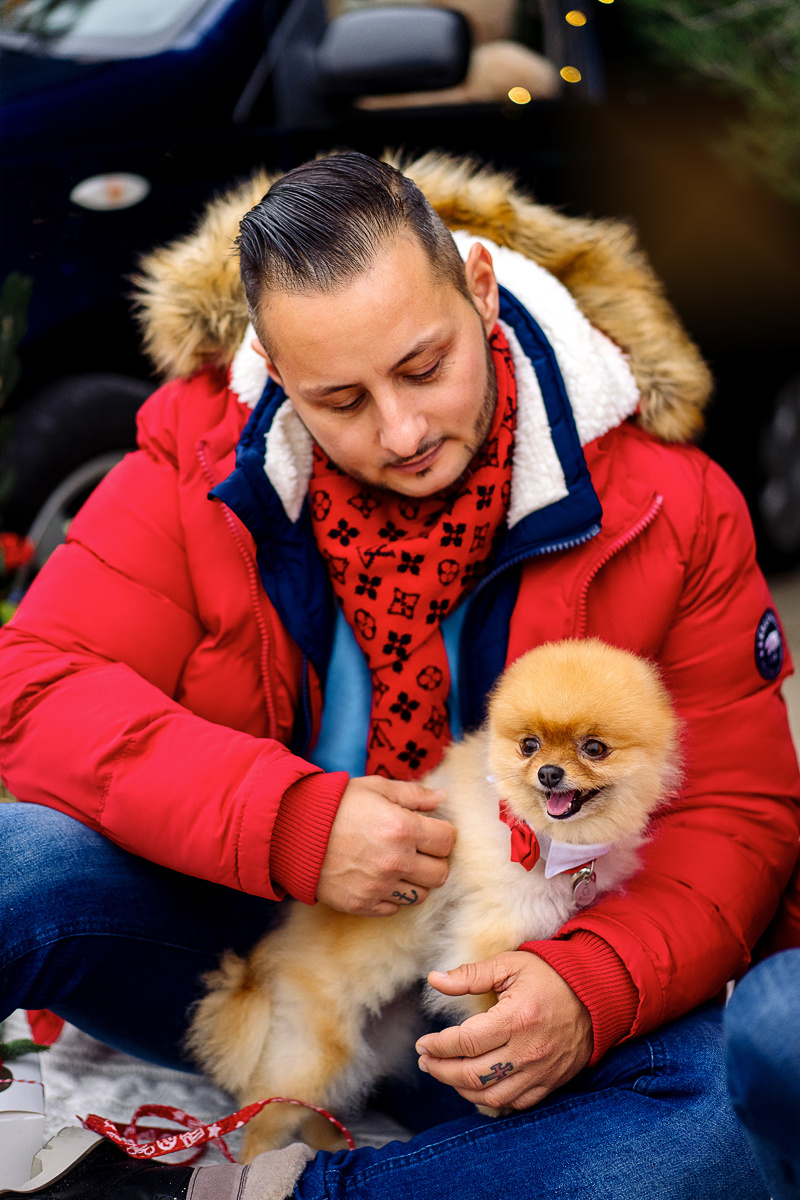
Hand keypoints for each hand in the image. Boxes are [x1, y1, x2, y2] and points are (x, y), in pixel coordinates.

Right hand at [316, 775, 454, 915]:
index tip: (431, 831)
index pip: (447, 841)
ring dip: (415, 880)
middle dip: (434, 860)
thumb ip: (413, 794)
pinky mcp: (361, 904)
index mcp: (402, 828)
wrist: (291, 830)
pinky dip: (392, 895)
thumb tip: (442, 797)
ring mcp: (378, 886)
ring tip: (399, 864)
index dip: (442, 834)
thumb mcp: (376, 788)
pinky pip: (394, 908)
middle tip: (418, 849)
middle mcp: (395, 861)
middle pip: (440, 873)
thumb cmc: (335, 804)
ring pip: (421, 895)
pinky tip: (379, 877)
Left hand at [415, 951, 591, 1108]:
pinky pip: (515, 1103)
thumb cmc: (550, 975)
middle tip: (426, 1061)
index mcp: (516, 1018)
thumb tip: (434, 980)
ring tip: (446, 1073)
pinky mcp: (550, 1082)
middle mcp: (528, 1050)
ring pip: (491, 1095)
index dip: (438, 1046)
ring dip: (461, 1088)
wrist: (597, 994)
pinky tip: (476, 1085)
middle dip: (442, 1070)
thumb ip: (470, 975)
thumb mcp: (509, 965)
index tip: (423, 1043)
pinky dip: (491, 1098)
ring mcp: (541, 1071)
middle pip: (473, 1074)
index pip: (466, 1042)